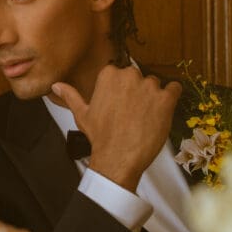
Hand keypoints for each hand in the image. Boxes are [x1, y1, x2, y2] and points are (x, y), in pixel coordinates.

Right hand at [52, 64, 181, 191]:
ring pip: (156, 84)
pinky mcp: (166, 99)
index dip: (123, 89)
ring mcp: (149, 86)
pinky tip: (163, 111)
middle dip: (138, 91)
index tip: (122, 103)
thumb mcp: (82, 113)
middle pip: (139, 77)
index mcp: (109, 75)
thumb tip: (56, 85)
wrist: (117, 157)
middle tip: (133, 113)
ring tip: (147, 117)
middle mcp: (129, 75)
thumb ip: (70, 95)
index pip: (122, 73)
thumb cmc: (100, 136)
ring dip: (154, 97)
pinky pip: (175, 88)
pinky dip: (172, 97)